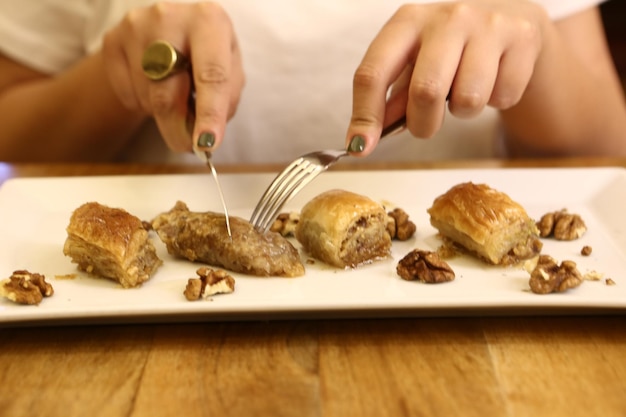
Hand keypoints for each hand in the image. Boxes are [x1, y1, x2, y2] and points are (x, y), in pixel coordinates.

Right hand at [102, 1, 244, 153]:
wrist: (170, 27)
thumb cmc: (207, 52)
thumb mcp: (229, 67)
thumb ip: (225, 100)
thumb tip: (205, 139)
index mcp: (208, 21)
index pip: (211, 75)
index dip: (209, 114)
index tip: (206, 143)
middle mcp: (169, 18)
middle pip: (168, 94)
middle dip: (178, 130)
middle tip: (187, 146)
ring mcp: (135, 27)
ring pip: (148, 98)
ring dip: (164, 114)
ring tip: (176, 97)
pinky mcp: (112, 40)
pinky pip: (127, 95)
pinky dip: (143, 104)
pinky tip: (154, 87)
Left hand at [346, 0, 549, 154]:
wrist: (510, 18)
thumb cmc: (450, 48)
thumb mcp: (414, 63)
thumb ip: (392, 99)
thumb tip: (365, 138)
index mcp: (407, 22)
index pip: (373, 72)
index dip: (364, 116)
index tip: (359, 147)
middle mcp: (446, 17)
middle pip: (425, 91)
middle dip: (423, 124)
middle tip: (427, 126)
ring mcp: (487, 24)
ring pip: (468, 100)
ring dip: (463, 112)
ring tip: (465, 92)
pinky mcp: (522, 38)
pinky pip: (503, 97)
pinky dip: (495, 101)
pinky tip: (494, 79)